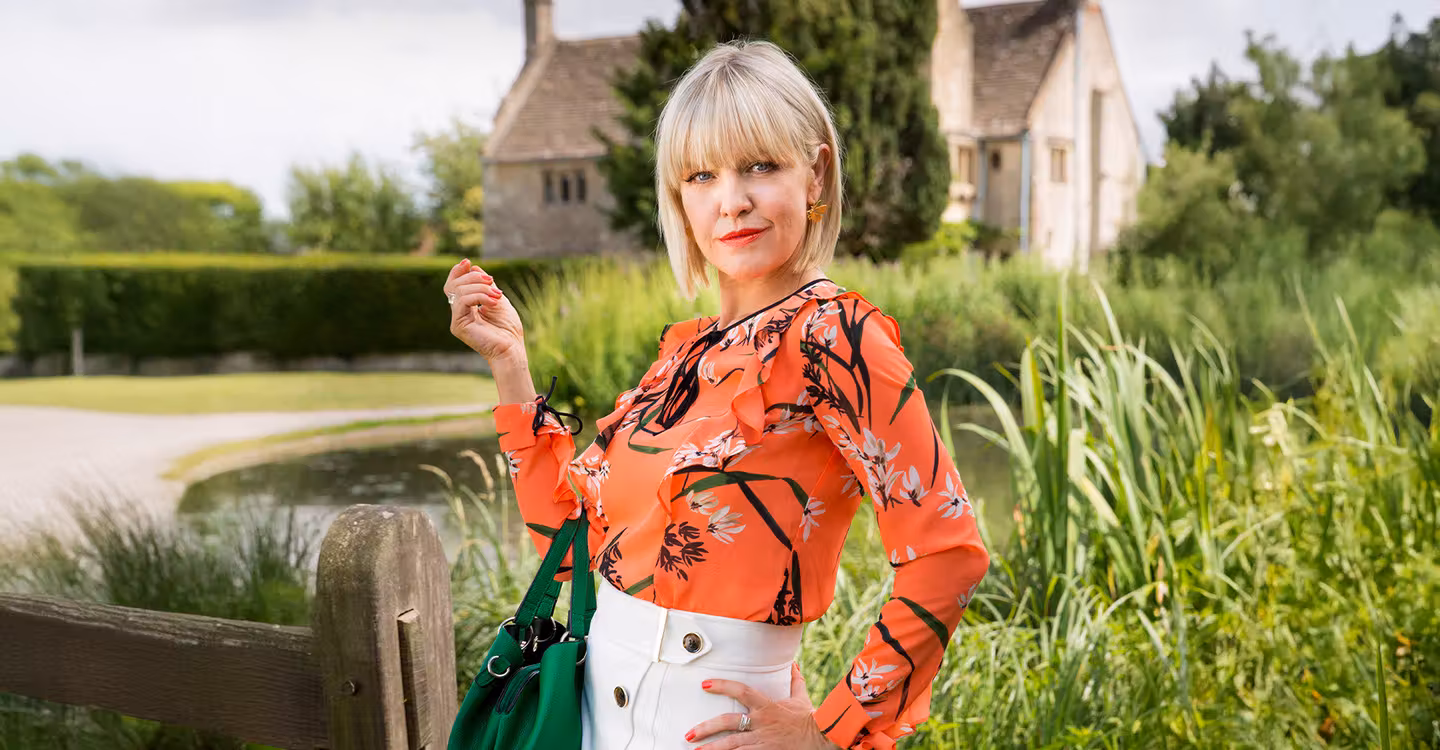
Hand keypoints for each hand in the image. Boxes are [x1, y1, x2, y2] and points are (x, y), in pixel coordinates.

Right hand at [443, 258, 525, 361]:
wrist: (511, 349)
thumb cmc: (508, 329)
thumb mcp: (498, 299)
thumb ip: (486, 285)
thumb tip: (474, 268)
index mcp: (467, 307)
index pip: (454, 285)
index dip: (457, 272)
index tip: (467, 262)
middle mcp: (459, 313)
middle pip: (454, 285)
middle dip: (474, 278)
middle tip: (491, 281)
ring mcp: (457, 319)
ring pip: (459, 291)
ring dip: (481, 288)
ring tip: (497, 295)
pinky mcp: (458, 325)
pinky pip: (463, 301)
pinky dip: (480, 297)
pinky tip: (493, 302)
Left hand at [686, 662, 840, 748]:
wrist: (821, 738)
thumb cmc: (809, 719)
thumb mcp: (800, 698)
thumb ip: (794, 681)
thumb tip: (793, 665)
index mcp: (767, 706)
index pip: (742, 691)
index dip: (723, 685)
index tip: (705, 684)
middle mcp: (761, 723)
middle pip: (729, 723)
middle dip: (707, 728)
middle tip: (689, 733)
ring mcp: (762, 740)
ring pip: (732, 745)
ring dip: (712, 748)